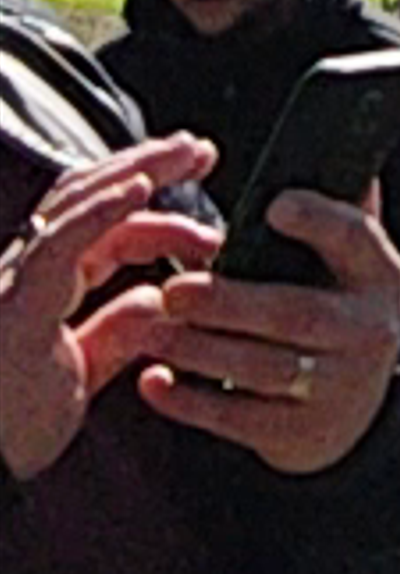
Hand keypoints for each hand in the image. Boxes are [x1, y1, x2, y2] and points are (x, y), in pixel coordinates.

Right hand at [0, 141, 221, 487]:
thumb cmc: (23, 425)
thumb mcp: (90, 367)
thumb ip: (121, 328)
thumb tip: (162, 295)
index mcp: (46, 288)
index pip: (104, 232)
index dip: (155, 211)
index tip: (206, 206)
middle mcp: (26, 273)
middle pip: (89, 200)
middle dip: (147, 167)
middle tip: (202, 149)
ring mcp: (15, 282)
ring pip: (75, 204)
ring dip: (135, 171)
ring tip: (185, 152)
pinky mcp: (14, 303)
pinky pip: (59, 243)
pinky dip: (100, 209)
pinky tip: (138, 187)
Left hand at [130, 186, 399, 477]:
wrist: (360, 413)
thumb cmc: (340, 313)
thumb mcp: (356, 266)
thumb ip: (342, 212)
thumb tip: (338, 140)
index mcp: (379, 277)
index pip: (357, 241)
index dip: (319, 222)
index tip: (273, 205)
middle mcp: (366, 334)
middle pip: (296, 315)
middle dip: (231, 302)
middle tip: (175, 289)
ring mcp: (334, 389)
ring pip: (262, 370)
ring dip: (199, 349)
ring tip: (151, 329)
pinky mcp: (297, 433)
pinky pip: (237, 419)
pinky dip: (189, 402)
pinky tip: (152, 382)